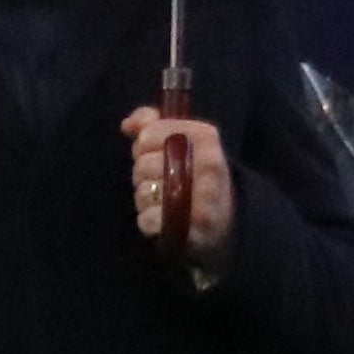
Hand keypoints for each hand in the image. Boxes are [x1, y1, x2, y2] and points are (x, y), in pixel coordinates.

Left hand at [126, 108, 236, 266]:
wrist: (225, 217)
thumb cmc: (194, 172)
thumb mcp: (181, 140)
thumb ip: (152, 124)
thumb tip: (128, 125)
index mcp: (205, 137)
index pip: (150, 134)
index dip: (142, 144)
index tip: (154, 151)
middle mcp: (208, 165)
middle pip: (143, 164)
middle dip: (142, 173)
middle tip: (159, 178)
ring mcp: (205, 198)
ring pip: (144, 192)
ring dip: (144, 197)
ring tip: (163, 198)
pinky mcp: (195, 229)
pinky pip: (149, 219)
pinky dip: (148, 220)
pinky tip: (162, 218)